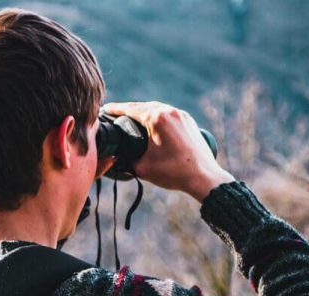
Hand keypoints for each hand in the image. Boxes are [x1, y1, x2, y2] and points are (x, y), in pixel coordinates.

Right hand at [102, 102, 233, 201]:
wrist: (203, 177)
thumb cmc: (174, 172)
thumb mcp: (142, 168)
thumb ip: (126, 161)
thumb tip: (117, 158)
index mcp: (156, 118)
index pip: (130, 109)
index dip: (115, 109)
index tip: (105, 110)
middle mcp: (169, 111)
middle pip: (143, 106)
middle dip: (128, 109)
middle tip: (114, 113)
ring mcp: (181, 115)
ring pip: (157, 108)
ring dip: (143, 111)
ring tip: (131, 117)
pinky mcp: (189, 121)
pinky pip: (168, 113)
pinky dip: (157, 115)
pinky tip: (151, 122)